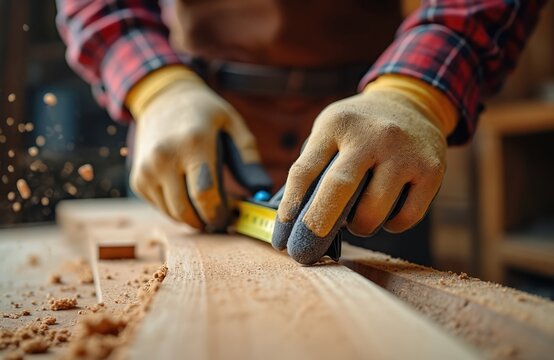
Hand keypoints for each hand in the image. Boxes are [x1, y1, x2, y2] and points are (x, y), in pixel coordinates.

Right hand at [130, 76, 269, 229]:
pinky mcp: (138, 179)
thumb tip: (260, 189)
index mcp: (193, 144)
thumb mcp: (232, 123)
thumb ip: (248, 155)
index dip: (220, 213)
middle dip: (207, 222)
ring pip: (173, 214)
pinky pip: (160, 207)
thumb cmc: (204, 113)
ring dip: (192, 219)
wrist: (162, 99)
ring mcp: (147, 170)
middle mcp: (164, 158)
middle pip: (186, 210)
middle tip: (221, 220)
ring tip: (207, 208)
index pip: (205, 194)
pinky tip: (188, 196)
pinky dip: (176, 209)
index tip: (230, 217)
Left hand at [272, 89, 446, 263]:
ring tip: (355, 222)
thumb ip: (315, 163)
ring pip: (373, 211)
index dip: (290, 205)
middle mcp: (371, 135)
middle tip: (303, 252)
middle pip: (339, 187)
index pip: (305, 169)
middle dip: (318, 223)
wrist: (413, 103)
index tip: (282, 234)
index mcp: (337, 124)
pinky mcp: (431, 170)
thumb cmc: (359, 128)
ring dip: (359, 227)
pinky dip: (391, 225)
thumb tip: (294, 218)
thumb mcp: (331, 129)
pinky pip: (406, 216)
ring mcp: (403, 153)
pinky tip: (385, 215)